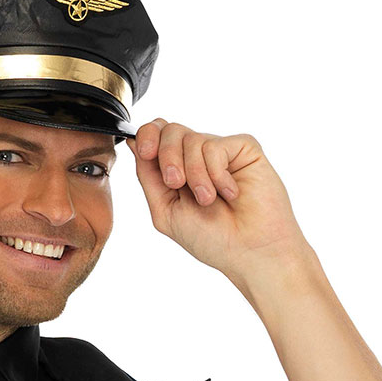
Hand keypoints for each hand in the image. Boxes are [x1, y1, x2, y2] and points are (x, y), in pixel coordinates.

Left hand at [125, 118, 311, 280]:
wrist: (249, 250)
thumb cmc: (211, 238)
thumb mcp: (165, 211)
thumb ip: (148, 177)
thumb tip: (133, 142)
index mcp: (176, 170)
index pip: (155, 135)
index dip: (147, 136)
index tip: (146, 153)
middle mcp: (197, 157)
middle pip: (169, 130)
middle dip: (167, 158)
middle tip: (177, 184)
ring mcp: (220, 151)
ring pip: (192, 138)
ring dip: (195, 175)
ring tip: (209, 200)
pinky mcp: (243, 147)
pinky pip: (215, 146)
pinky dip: (217, 174)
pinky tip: (230, 193)